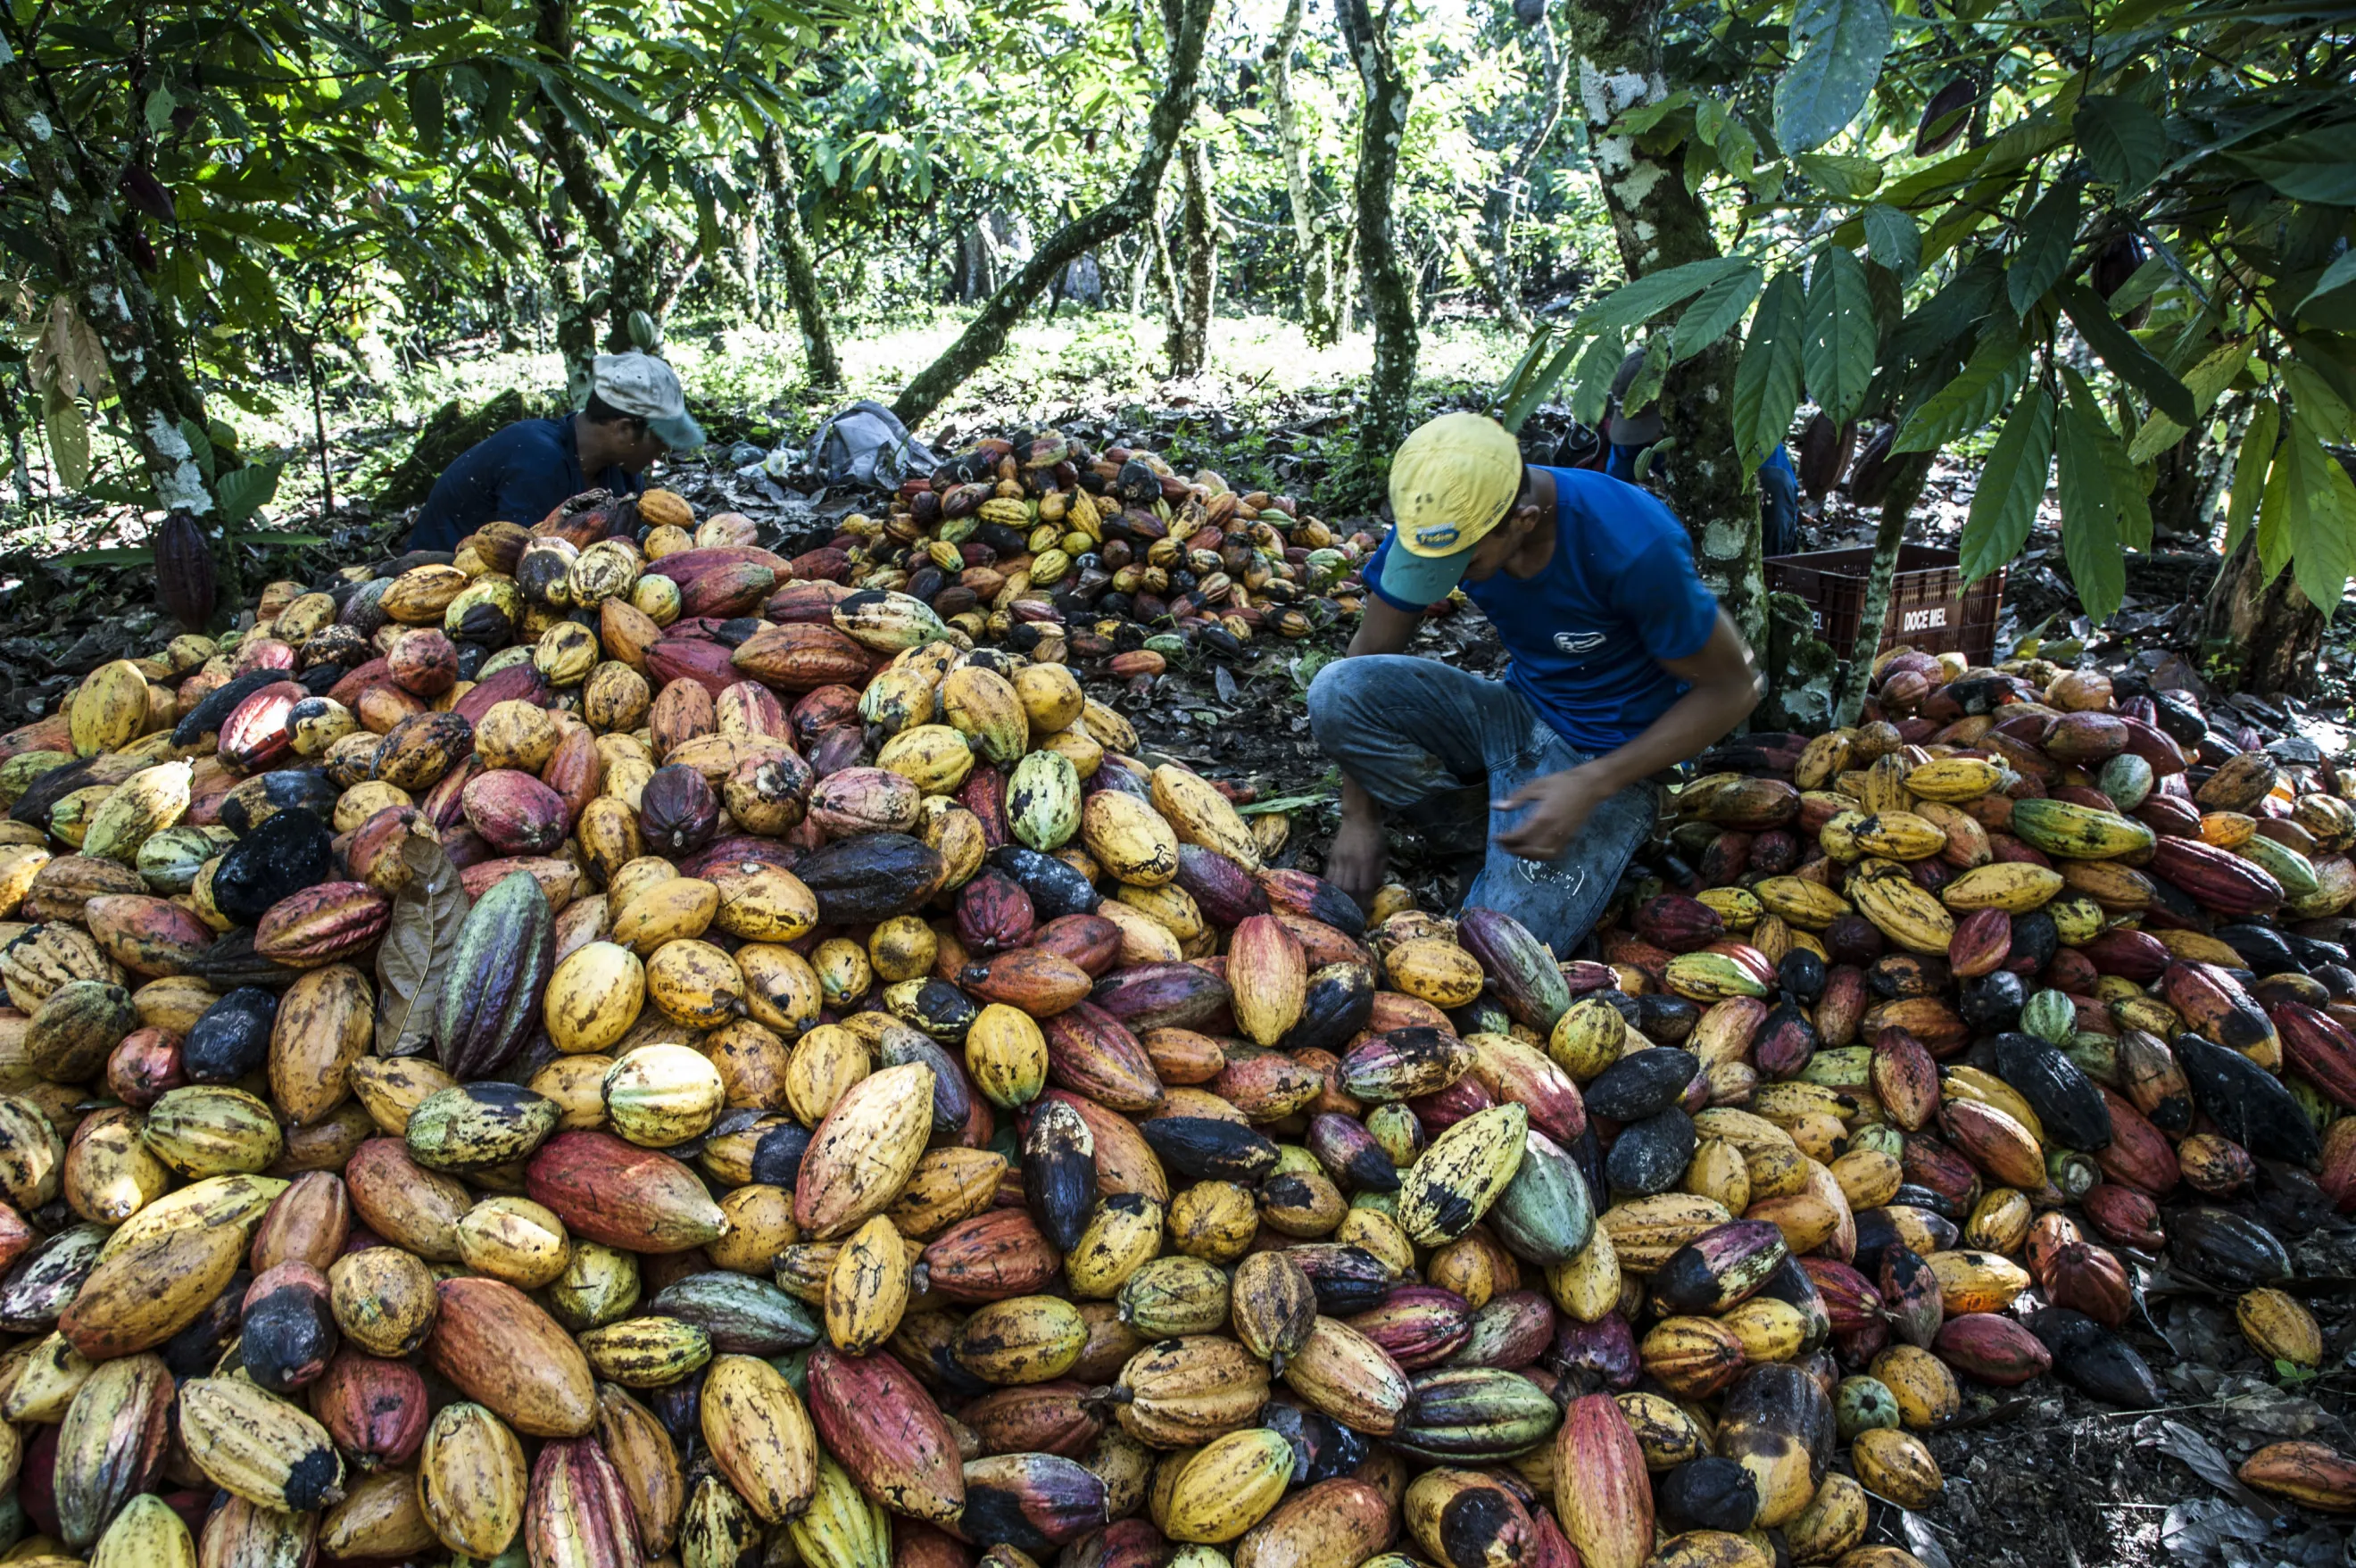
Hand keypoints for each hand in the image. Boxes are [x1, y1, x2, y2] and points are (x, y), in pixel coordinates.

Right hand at [1323, 807, 1387, 912]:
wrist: (1358, 818)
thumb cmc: (1375, 837)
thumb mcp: (1384, 855)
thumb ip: (1379, 874)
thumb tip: (1373, 892)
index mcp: (1368, 863)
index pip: (1365, 888)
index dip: (1364, 904)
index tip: (1364, 916)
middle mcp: (1352, 863)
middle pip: (1349, 889)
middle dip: (1350, 906)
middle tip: (1351, 918)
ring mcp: (1340, 860)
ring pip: (1337, 885)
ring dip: (1339, 900)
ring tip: (1339, 912)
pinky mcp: (1332, 858)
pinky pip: (1328, 876)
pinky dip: (1329, 888)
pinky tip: (1329, 897)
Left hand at [1493, 765, 1619, 860]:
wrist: (1590, 785)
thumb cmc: (1562, 782)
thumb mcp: (1536, 785)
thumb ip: (1516, 798)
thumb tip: (1496, 806)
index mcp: (1543, 816)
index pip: (1519, 836)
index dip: (1505, 840)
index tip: (1496, 838)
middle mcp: (1553, 830)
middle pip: (1529, 849)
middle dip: (1513, 850)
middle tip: (1502, 845)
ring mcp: (1563, 836)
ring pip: (1541, 855)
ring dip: (1526, 855)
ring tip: (1515, 849)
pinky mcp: (1570, 838)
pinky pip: (1554, 854)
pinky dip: (1541, 856)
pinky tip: (1533, 851)